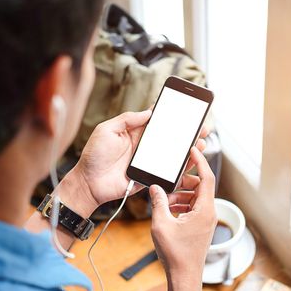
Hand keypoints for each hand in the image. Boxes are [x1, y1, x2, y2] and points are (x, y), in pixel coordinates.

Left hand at [70, 110, 207, 206]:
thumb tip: (148, 112)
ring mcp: (147, 162)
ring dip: (187, 149)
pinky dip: (180, 168)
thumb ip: (127, 119)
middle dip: (186, 132)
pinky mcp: (149, 176)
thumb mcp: (107, 130)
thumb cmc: (94, 156)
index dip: (171, 114)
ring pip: (172, 154)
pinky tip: (190, 161)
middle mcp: (143, 146)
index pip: (156, 120)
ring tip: (201, 143)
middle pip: (169, 137)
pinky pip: (167, 172)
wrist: (88, 183)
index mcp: (134, 132)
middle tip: (202, 126)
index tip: (187, 107)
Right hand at [149, 146, 216, 280]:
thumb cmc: (175, 254)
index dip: (200, 161)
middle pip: (200, 186)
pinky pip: (193, 207)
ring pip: (195, 197)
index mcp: (204, 209)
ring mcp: (206, 220)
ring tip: (164, 200)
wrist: (184, 276)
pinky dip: (182, 204)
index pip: (207, 177)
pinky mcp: (201, 226)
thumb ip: (158, 202)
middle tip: (168, 182)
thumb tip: (155, 188)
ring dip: (180, 195)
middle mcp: (209, 213)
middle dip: (183, 182)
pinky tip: (167, 209)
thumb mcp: (161, 224)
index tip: (193, 149)